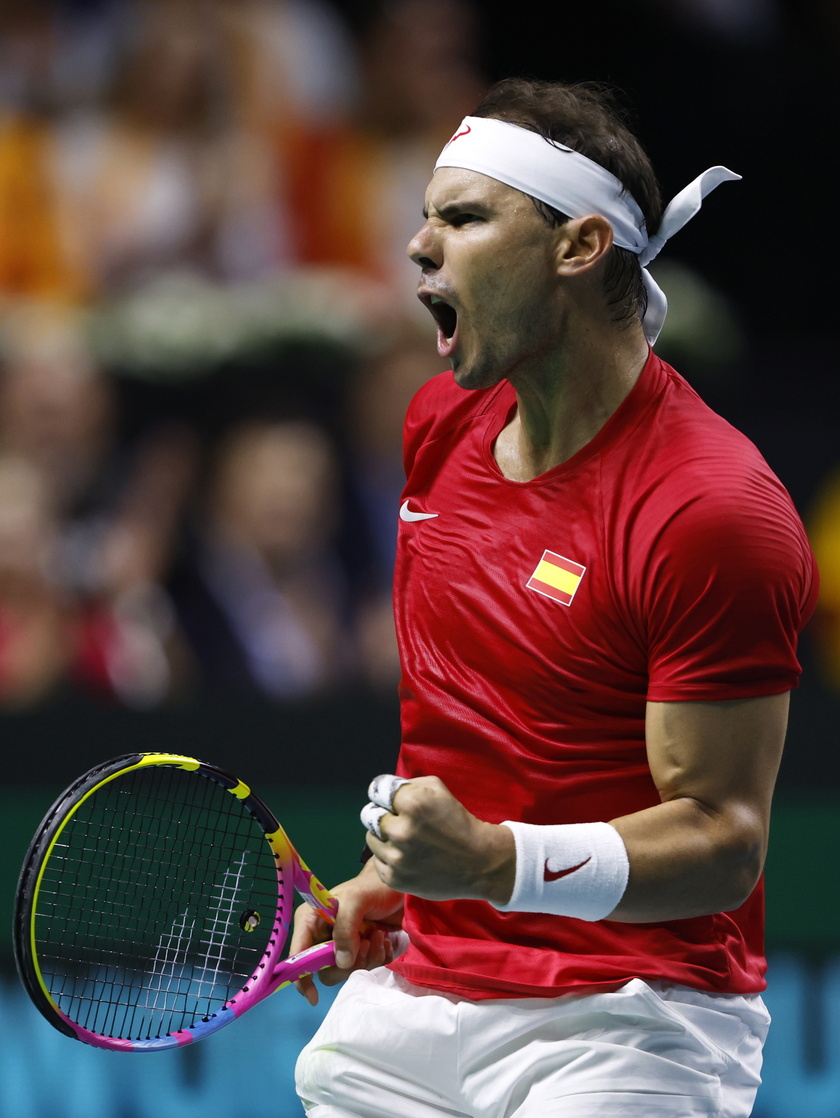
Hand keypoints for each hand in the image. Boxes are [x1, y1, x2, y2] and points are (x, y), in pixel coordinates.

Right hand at [289, 860, 403, 1005]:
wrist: (396, 886)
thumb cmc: (372, 886)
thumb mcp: (356, 899)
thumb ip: (345, 928)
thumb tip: (342, 963)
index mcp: (312, 921)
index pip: (299, 955)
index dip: (301, 977)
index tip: (314, 996)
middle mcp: (324, 937)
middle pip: (325, 970)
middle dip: (348, 963)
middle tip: (365, 942)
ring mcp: (344, 946)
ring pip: (348, 972)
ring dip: (367, 958)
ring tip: (378, 935)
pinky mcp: (362, 952)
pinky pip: (367, 969)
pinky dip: (379, 958)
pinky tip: (384, 940)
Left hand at [363, 775, 515, 904]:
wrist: (479, 862)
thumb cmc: (458, 822)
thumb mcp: (438, 789)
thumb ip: (407, 784)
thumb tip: (383, 790)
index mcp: (412, 803)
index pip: (376, 790)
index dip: (385, 794)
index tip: (393, 800)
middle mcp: (401, 830)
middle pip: (370, 814)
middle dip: (383, 814)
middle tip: (400, 821)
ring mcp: (397, 857)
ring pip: (371, 838)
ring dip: (384, 836)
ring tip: (406, 840)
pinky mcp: (395, 879)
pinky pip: (377, 860)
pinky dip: (388, 857)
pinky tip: (408, 856)